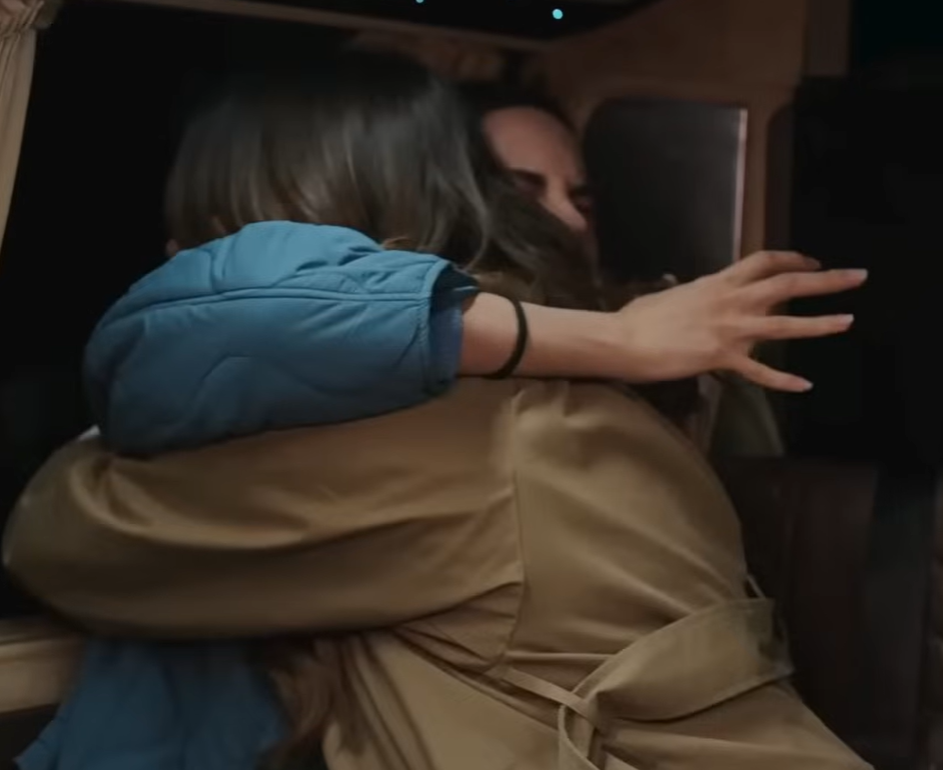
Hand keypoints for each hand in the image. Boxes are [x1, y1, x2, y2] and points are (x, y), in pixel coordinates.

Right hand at [612, 251, 866, 391]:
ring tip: (848, 321)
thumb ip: (687, 294)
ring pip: (785, 325)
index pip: (764, 261)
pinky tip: (804, 385)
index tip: (811, 263)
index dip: (793, 259)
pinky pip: (761, 373)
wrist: (624, 339)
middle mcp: (731, 301)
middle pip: (787, 284)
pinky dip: (784, 381)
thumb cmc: (638, 318)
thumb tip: (684, 293)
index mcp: (718, 282)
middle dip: (826, 280)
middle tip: (856, 277)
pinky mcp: (723, 358)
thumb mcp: (669, 295)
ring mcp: (730, 329)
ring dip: (820, 323)